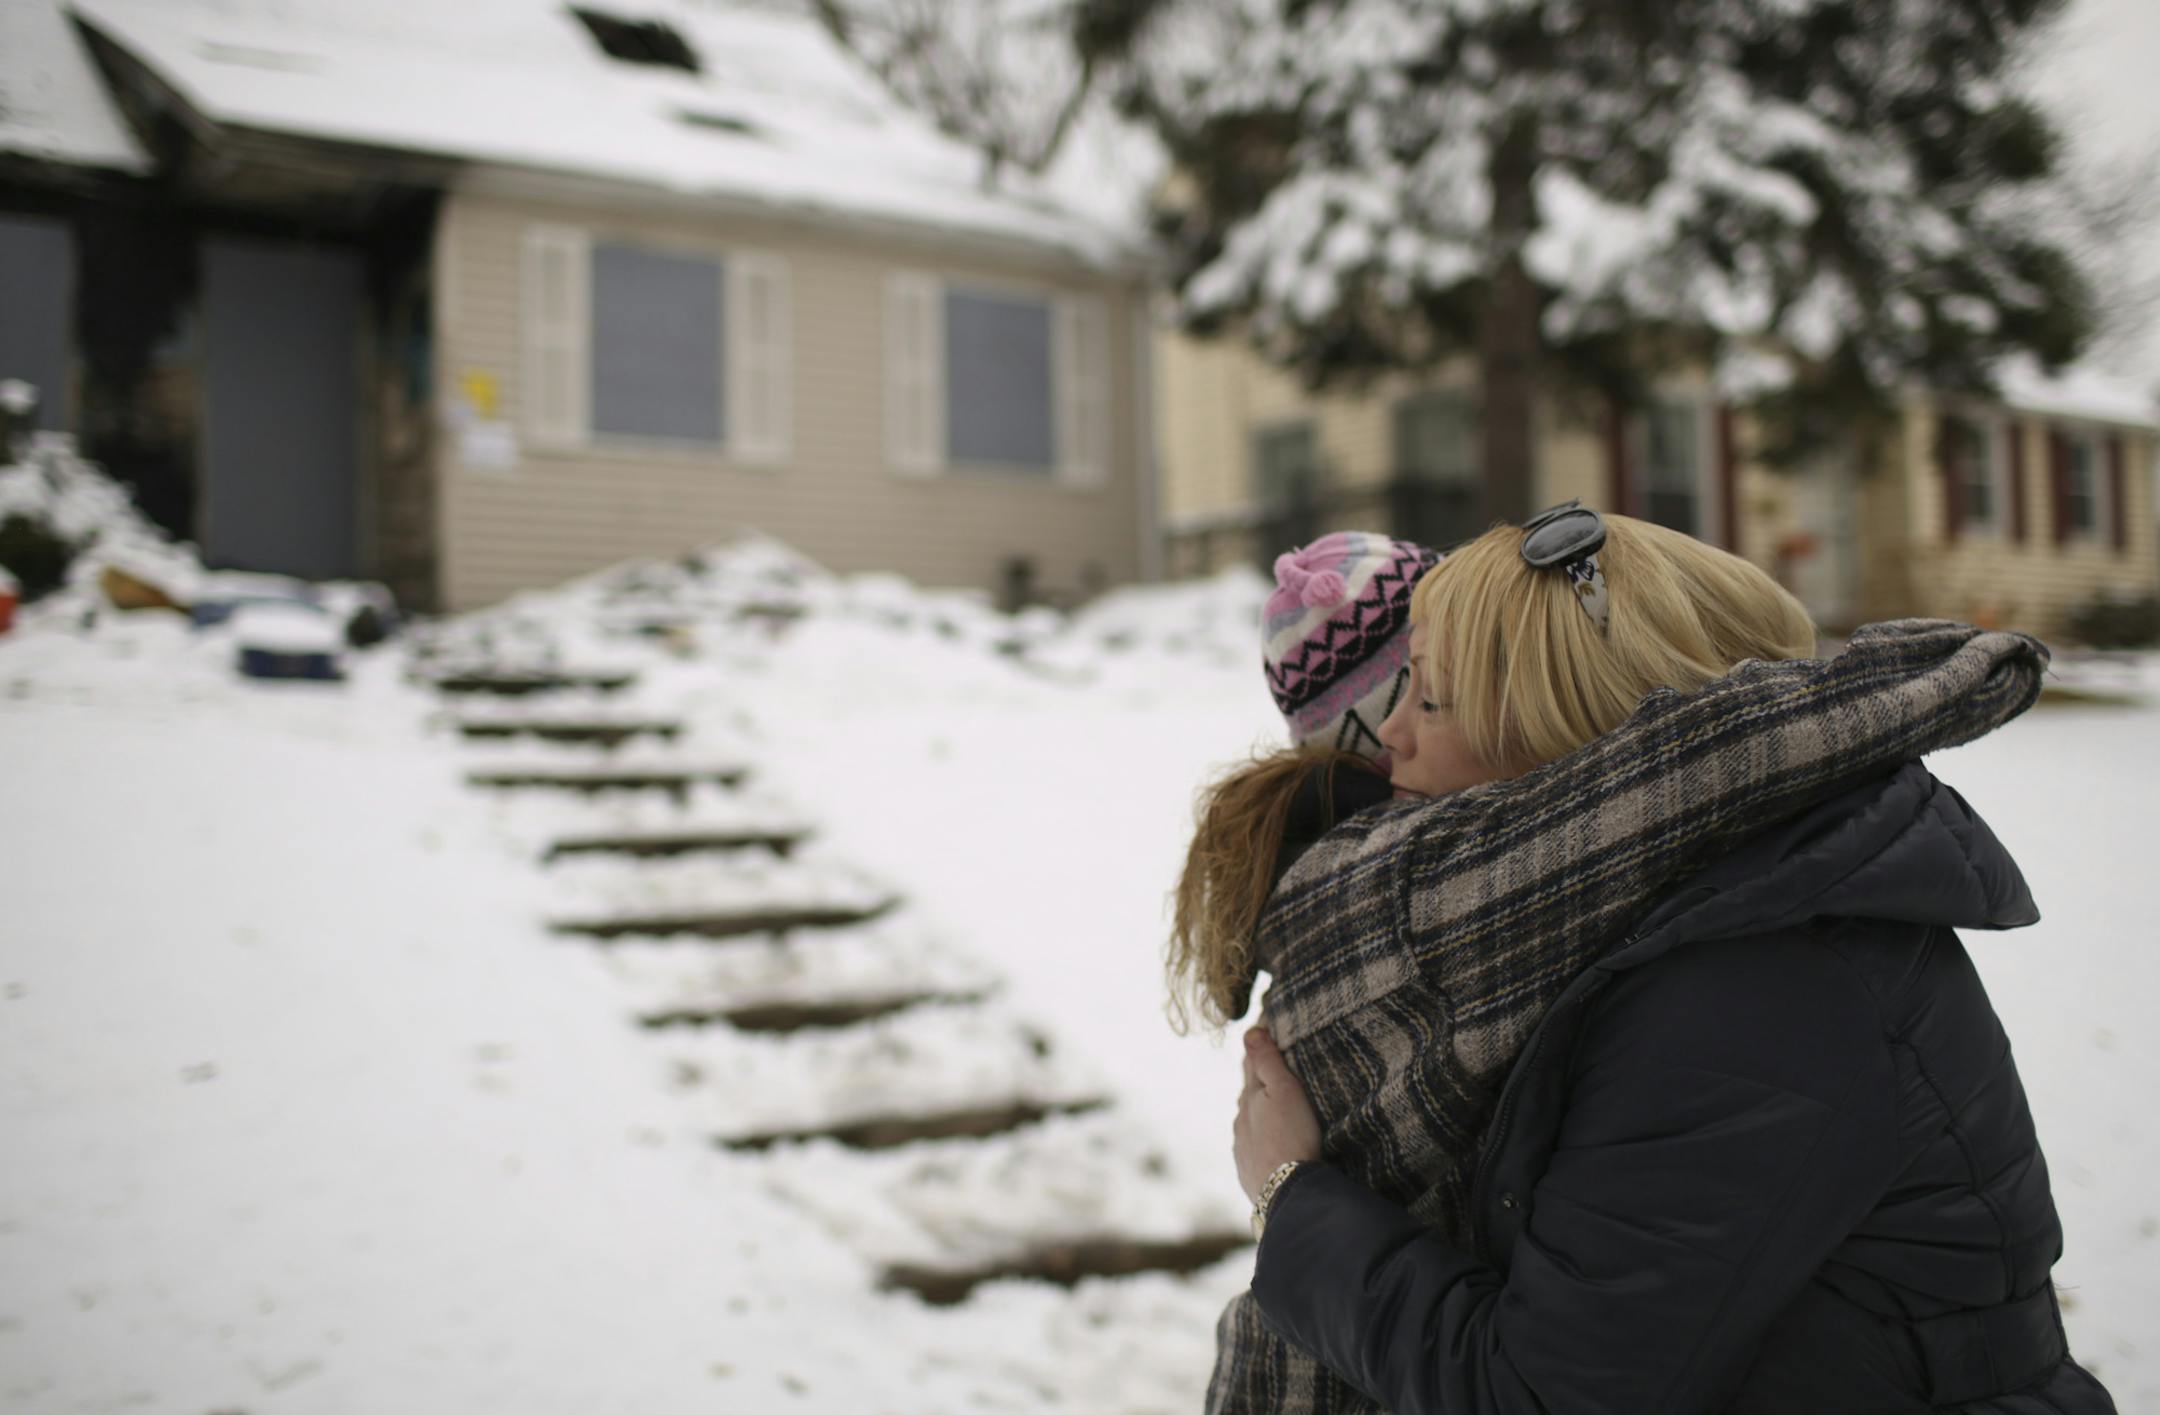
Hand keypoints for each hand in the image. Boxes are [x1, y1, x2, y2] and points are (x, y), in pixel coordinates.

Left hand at [1234, 1025, 1321, 1204]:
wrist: (1288, 1194)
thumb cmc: (1292, 1137)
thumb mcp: (1285, 1092)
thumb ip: (1267, 1062)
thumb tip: (1250, 1030)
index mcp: (1250, 1098)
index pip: (1251, 1064)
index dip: (1259, 1046)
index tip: (1265, 1027)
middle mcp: (1240, 1122)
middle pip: (1249, 1094)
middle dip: (1259, 1081)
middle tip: (1274, 1068)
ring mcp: (1242, 1148)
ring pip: (1249, 1123)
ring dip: (1259, 1113)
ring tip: (1276, 1108)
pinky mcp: (1249, 1172)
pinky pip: (1252, 1148)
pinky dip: (1261, 1140)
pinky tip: (1271, 1144)